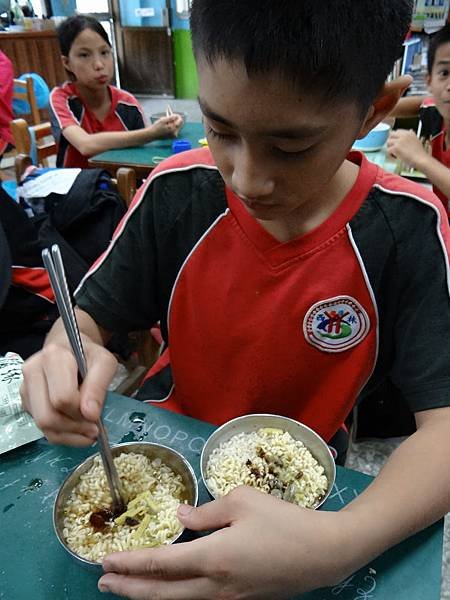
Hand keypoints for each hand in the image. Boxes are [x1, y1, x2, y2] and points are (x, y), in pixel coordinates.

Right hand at [21, 337, 116, 445]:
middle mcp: (33, 372)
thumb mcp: (104, 363)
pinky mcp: (27, 402)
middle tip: (94, 429)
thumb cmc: (88, 356)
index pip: (62, 398)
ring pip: (42, 425)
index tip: (96, 416)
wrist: (70, 350)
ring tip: (88, 432)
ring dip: (69, 435)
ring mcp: (26, 388)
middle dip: (74, 428)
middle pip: (48, 416)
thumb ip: (98, 386)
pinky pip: (42, 428)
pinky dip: (62, 436)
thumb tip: (90, 414)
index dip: (80, 413)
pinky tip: (77, 431)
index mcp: (53, 358)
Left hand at [98, 486, 352, 599]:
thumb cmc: (282, 521)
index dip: (131, 563)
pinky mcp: (242, 598)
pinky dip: (175, 595)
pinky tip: (172, 588)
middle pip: (163, 591)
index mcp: (213, 556)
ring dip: (149, 594)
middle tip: (103, 582)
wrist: (323, 552)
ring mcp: (229, 596)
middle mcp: (215, 584)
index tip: (106, 561)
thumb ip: (206, 511)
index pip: (161, 563)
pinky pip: (198, 599)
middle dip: (130, 588)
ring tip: (127, 588)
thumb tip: (180, 517)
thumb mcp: (243, 501)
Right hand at [151, 115, 182, 138]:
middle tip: (171, 116)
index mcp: (173, 129)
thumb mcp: (163, 120)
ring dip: (174, 123)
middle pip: (179, 124)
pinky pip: (174, 130)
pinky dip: (172, 126)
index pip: (180, 121)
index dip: (178, 116)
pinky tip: (167, 124)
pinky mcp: (172, 137)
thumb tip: (176, 116)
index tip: (174, 114)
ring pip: (177, 127)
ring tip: (168, 120)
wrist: (152, 135)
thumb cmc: (156, 127)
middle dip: (176, 119)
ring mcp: (174, 136)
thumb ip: (171, 118)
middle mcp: (175, 133)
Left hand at [386, 128, 427, 169]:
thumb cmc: (419, 153)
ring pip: (388, 142)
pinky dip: (390, 155)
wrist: (420, 159)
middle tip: (392, 148)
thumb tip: (404, 137)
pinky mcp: (396, 148)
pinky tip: (395, 157)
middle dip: (391, 141)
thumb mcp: (416, 141)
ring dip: (390, 148)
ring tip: (394, 153)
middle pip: (391, 135)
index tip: (395, 142)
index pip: (398, 131)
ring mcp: (399, 141)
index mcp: (409, 133)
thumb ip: (409, 138)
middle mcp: (404, 135)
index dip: (395, 137)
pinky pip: (388, 150)